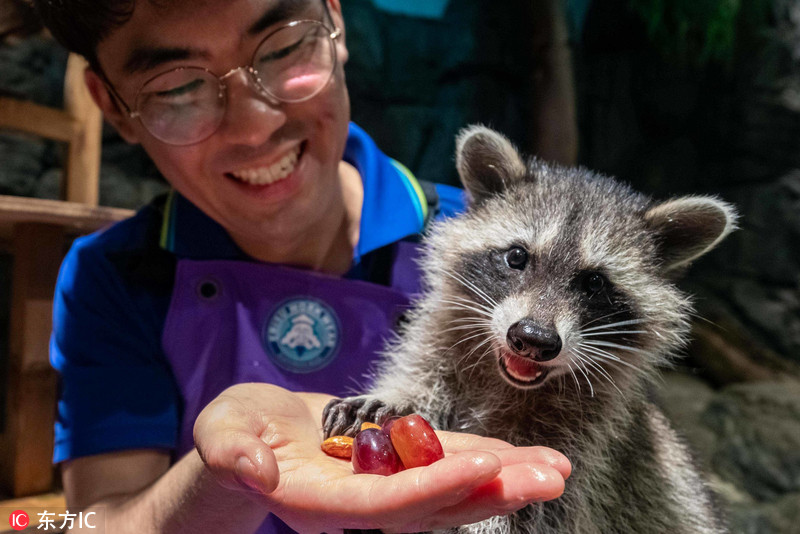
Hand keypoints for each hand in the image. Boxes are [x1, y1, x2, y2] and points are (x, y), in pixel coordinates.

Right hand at [194, 383, 569, 532]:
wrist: (255, 440)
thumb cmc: (235, 435)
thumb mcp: (222, 433)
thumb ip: (231, 450)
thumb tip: (253, 465)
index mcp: (321, 502)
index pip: (383, 504)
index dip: (431, 488)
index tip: (479, 468)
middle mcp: (361, 506)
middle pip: (434, 507)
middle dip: (492, 492)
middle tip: (549, 478)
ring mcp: (383, 489)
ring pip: (450, 493)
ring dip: (503, 481)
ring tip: (554, 470)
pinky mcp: (396, 468)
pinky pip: (446, 468)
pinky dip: (485, 462)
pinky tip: (521, 457)